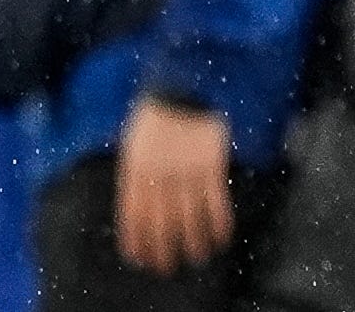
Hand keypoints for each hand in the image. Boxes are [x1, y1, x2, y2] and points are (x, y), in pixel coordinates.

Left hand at [114, 97, 231, 274]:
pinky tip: (221, 236)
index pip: (133, 217)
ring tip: (197, 257)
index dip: (137, 241)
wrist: (182, 87)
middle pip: (160, 222)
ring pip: (189, 216)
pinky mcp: (211, 164)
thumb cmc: (155, 113)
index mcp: (135, 171)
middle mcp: (159, 177)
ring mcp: (186, 171)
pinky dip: (219, 221)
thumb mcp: (134, 143)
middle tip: (168, 266)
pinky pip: (216, 199)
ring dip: (194, 241)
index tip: (141, 259)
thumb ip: (136, 173)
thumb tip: (138, 204)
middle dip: (164, 248)